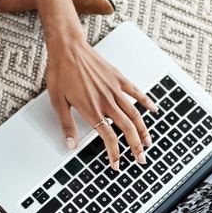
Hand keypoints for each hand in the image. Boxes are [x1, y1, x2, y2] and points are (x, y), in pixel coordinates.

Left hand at [46, 33, 156, 169]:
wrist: (68, 48)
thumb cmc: (61, 73)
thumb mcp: (57, 102)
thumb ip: (66, 126)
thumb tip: (70, 145)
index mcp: (91, 109)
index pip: (108, 137)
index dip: (114, 153)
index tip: (117, 164)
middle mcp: (106, 101)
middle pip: (127, 128)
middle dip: (135, 147)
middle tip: (141, 159)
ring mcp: (114, 89)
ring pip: (134, 114)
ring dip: (143, 130)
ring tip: (148, 142)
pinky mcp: (118, 78)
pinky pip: (136, 92)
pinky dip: (146, 101)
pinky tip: (153, 109)